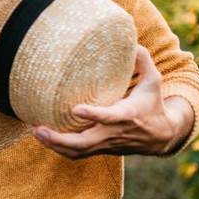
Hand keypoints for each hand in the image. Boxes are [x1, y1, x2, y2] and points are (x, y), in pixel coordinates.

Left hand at [33, 46, 193, 158]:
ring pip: (78, 152)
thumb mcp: (154, 81)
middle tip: (39, 129)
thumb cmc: (153, 104)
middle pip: (85, 143)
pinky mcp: (100, 149)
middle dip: (60, 139)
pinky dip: (59, 149)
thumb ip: (143, 61)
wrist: (161, 136)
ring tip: (36, 133)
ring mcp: (106, 144)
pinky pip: (77, 155)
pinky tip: (43, 138)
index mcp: (128, 115)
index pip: (109, 118)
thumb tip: (131, 43)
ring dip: (55, 145)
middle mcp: (114, 133)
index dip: (94, 115)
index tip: (76, 109)